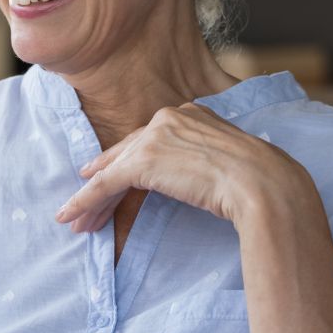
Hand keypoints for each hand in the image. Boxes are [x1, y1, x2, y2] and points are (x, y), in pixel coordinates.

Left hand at [52, 103, 306, 233]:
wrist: (261, 182)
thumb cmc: (257, 179)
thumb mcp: (227, 159)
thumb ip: (202, 158)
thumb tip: (193, 177)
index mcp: (189, 113)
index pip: (147, 139)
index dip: (123, 160)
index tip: (103, 172)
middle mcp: (167, 118)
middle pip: (125, 153)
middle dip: (102, 180)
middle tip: (83, 200)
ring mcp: (154, 137)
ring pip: (111, 171)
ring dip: (89, 198)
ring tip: (74, 219)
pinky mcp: (143, 162)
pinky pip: (105, 184)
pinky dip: (84, 201)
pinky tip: (70, 216)